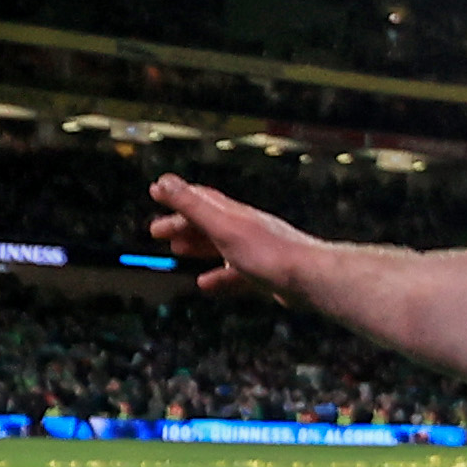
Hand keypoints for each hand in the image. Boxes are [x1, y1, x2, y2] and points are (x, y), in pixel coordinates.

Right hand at [147, 176, 318, 300]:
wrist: (310, 279)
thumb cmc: (270, 253)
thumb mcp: (223, 227)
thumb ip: (193, 206)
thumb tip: (164, 182)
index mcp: (236, 216)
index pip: (202, 199)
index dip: (177, 196)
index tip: (156, 193)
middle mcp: (247, 230)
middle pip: (209, 223)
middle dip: (182, 225)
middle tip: (158, 231)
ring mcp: (257, 252)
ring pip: (221, 247)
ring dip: (198, 247)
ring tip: (177, 251)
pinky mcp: (265, 275)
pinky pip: (235, 275)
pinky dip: (218, 277)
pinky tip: (206, 284)